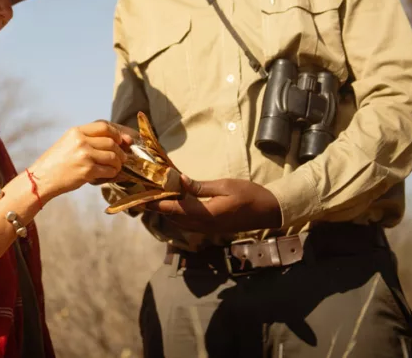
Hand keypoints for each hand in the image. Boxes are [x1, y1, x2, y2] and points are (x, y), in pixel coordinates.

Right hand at [28, 121, 132, 200]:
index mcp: (76, 132)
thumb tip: (115, 140)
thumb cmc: (56, 162)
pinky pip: (109, 170)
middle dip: (120, 151)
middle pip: (111, 142)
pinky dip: (113, 172)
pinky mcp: (87, 171)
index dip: (116, 134)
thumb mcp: (68, 142)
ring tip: (116, 166)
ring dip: (118, 163)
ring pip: (113, 156)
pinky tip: (110, 174)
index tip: (121, 141)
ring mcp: (85, 156)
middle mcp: (81, 141)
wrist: (42, 178)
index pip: (104, 126)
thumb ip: (87, 139)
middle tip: (122, 158)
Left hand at [143, 176, 281, 234]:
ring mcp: (207, 229)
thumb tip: (180, 181)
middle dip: (160, 206)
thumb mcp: (225, 186)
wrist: (268, 212)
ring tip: (159, 194)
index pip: (175, 210)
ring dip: (169, 210)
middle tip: (148, 191)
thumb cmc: (249, 195)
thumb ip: (200, 186)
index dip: (157, 204)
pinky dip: (179, 213)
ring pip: (180, 222)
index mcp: (206, 215)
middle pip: (174, 218)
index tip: (142, 197)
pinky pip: (189, 223)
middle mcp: (203, 226)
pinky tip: (178, 201)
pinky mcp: (211, 228)